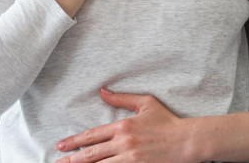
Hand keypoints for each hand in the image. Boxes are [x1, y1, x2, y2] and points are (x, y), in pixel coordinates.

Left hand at [54, 88, 197, 162]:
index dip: (74, 142)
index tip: (60, 146)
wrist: (188, 141)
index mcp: (123, 126)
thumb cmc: (168, 121)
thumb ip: (122, 99)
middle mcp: (124, 143)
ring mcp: (131, 158)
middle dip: (72, 160)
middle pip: (91, 154)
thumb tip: (102, 91)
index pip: (92, 135)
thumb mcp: (145, 104)